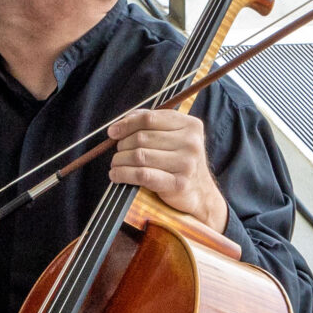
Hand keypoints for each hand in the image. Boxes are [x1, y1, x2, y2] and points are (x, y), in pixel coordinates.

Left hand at [107, 107, 227, 229]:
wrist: (200, 193)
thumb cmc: (179, 162)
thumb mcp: (174, 137)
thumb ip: (152, 124)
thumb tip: (121, 122)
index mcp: (190, 125)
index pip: (149, 118)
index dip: (126, 124)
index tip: (113, 132)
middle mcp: (191, 142)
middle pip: (141, 138)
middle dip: (122, 145)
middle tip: (118, 153)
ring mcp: (186, 163)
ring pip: (139, 156)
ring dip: (120, 160)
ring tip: (116, 164)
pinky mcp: (178, 183)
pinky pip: (142, 174)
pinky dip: (123, 174)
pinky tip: (116, 175)